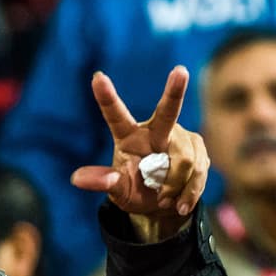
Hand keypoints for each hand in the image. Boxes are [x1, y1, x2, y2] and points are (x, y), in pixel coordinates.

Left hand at [70, 66, 208, 241]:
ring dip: (175, 186)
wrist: (163, 205)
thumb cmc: (136, 192)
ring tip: (164, 198)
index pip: (116, 115)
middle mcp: (155, 130)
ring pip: (185, 160)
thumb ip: (103, 182)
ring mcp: (180, 137)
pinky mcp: (198, 147)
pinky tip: (180, 204)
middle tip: (180, 71)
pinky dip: (189, 192)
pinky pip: (199, 171)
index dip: (106, 97)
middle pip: (167, 112)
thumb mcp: (118, 192)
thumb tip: (76, 179)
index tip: (97, 77)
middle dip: (175, 91)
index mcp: (129, 136)